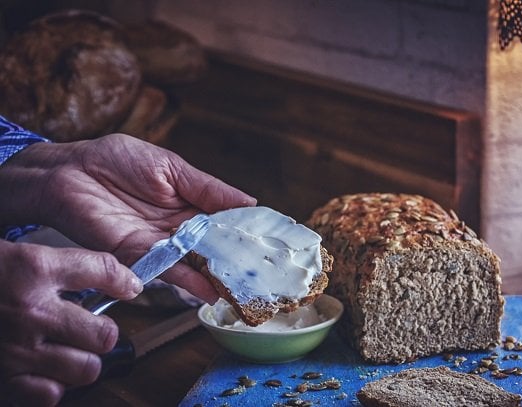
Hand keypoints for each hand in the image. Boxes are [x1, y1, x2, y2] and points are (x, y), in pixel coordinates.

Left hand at [0, 133, 255, 302]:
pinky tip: (209, 290)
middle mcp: (176, 226)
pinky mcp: (135, 254)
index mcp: (187, 202)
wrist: (69, 170)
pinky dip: (188, 280)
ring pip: (193, 262)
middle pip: (211, 247)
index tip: (269, 244)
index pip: (223, 221)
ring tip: (242, 289)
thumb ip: (208, 188)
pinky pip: (166, 268)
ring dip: (216, 276)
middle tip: (262, 274)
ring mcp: (157, 242)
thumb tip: (250, 201)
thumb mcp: (172, 168)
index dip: (244, 232)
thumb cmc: (118, 159)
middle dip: (235, 260)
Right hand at [0, 239, 142, 405]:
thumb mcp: (15, 256)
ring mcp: (15, 349)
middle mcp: (29, 309)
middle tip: (91, 332)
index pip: (102, 270)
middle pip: (104, 335)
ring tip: (66, 352)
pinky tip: (40, 371)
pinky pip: (50, 395)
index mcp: (32, 267)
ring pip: (85, 369)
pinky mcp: (2, 379)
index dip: (123, 280)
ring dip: (81, 363)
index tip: (127, 287)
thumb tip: (116, 279)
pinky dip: (50, 386)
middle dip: (103, 335)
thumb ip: (61, 265)